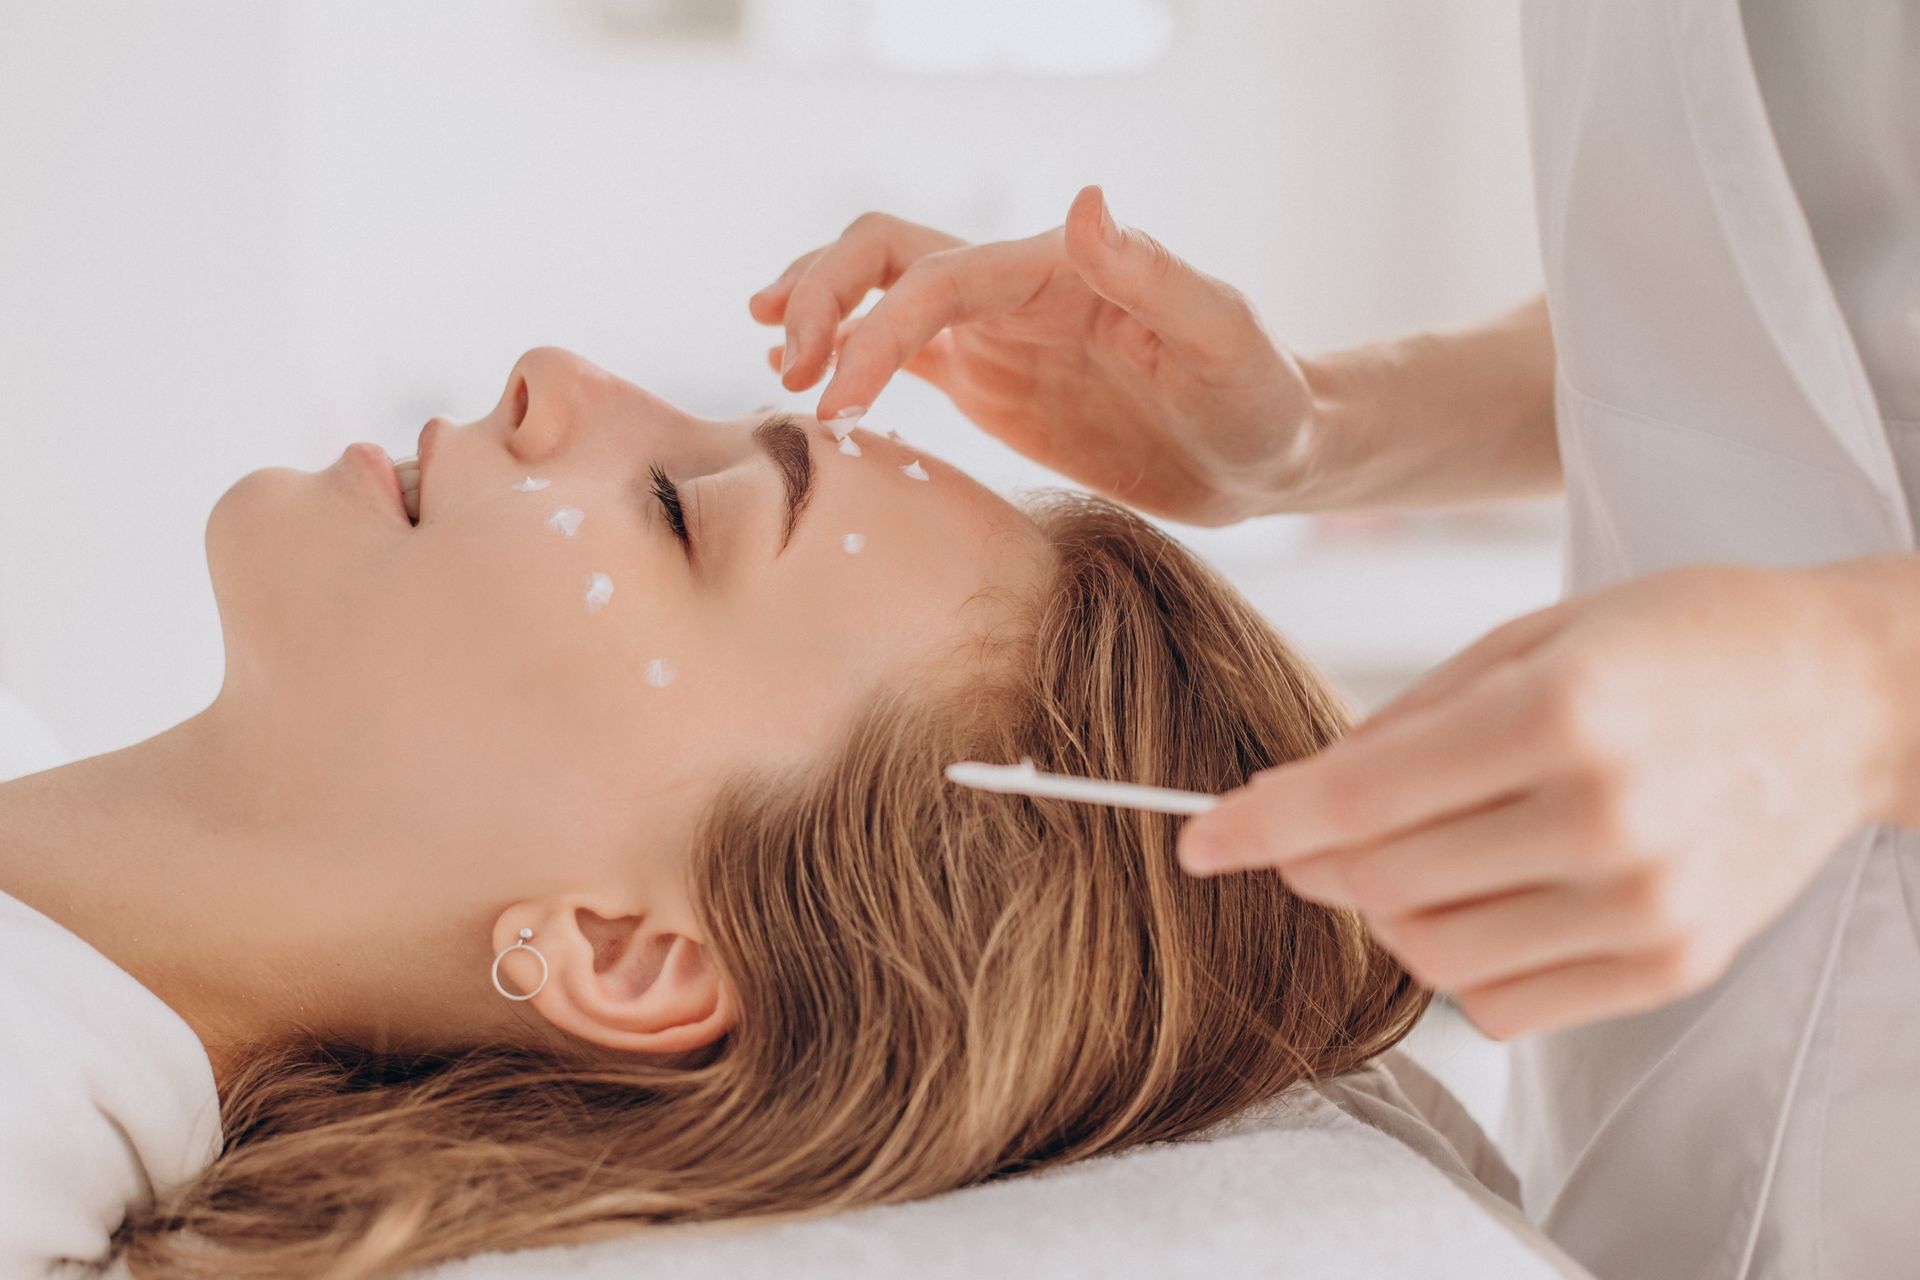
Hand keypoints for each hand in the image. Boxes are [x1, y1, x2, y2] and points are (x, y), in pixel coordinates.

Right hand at [747, 186, 1313, 525]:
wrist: (1267, 457)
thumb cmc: (1260, 399)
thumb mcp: (1224, 338)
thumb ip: (1157, 275)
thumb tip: (1088, 202)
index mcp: (1058, 269)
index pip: (934, 276)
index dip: (870, 325)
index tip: (835, 396)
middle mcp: (1015, 290)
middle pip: (884, 257)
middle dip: (820, 297)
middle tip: (786, 371)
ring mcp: (997, 336)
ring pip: (877, 296)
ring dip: (817, 315)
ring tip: (773, 362)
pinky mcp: (991, 384)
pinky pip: (899, 358)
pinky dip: (847, 364)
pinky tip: (811, 393)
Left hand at [1176, 563, 1907, 1037]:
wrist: (1843, 696)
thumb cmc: (1681, 641)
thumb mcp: (1534, 636)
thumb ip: (1408, 721)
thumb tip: (1297, 794)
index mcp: (1561, 715)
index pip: (1359, 801)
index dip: (1258, 825)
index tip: (1198, 837)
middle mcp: (1604, 820)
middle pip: (1384, 884)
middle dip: (1310, 861)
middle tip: (1299, 829)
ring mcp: (1644, 906)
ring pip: (1433, 956)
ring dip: (1381, 911)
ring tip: (1401, 854)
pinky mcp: (1670, 966)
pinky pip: (1505, 1006)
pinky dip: (1459, 961)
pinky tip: (1479, 897)